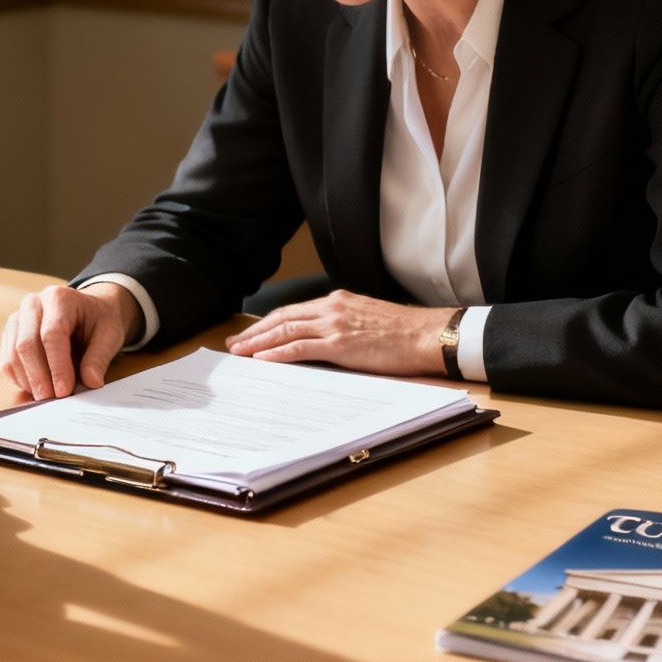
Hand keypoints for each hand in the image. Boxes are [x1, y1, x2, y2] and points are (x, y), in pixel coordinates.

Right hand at [0, 283, 139, 399]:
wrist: (88, 311)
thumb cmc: (99, 321)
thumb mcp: (110, 335)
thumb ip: (99, 358)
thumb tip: (91, 382)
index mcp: (58, 298)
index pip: (51, 334)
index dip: (57, 366)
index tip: (65, 390)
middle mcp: (33, 304)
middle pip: (26, 344)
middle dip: (39, 377)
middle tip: (52, 400)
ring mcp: (17, 318)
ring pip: (13, 355)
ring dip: (28, 381)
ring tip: (47, 396)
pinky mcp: (10, 335)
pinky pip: (7, 362)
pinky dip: (20, 379)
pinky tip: (38, 387)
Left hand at [224, 290, 449, 376]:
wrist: (426, 334)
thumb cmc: (403, 332)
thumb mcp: (367, 319)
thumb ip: (344, 324)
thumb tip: (326, 340)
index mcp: (338, 301)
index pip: (294, 311)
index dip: (269, 323)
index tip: (252, 334)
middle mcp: (332, 308)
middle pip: (283, 318)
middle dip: (256, 332)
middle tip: (235, 345)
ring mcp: (335, 325)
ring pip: (286, 331)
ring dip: (259, 343)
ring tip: (241, 353)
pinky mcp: (340, 344)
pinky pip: (300, 347)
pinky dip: (278, 353)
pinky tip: (263, 360)